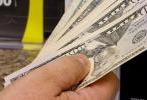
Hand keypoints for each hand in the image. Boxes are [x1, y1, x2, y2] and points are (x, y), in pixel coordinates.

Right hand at [0, 55, 118, 99]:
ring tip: (40, 84)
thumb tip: (82, 59)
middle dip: (75, 74)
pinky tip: (37, 96)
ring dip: (62, 86)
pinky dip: (54, 97)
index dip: (97, 63)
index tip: (84, 51)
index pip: (109, 80)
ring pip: (75, 96)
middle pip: (92, 89)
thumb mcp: (41, 82)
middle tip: (54, 66)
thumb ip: (66, 67)